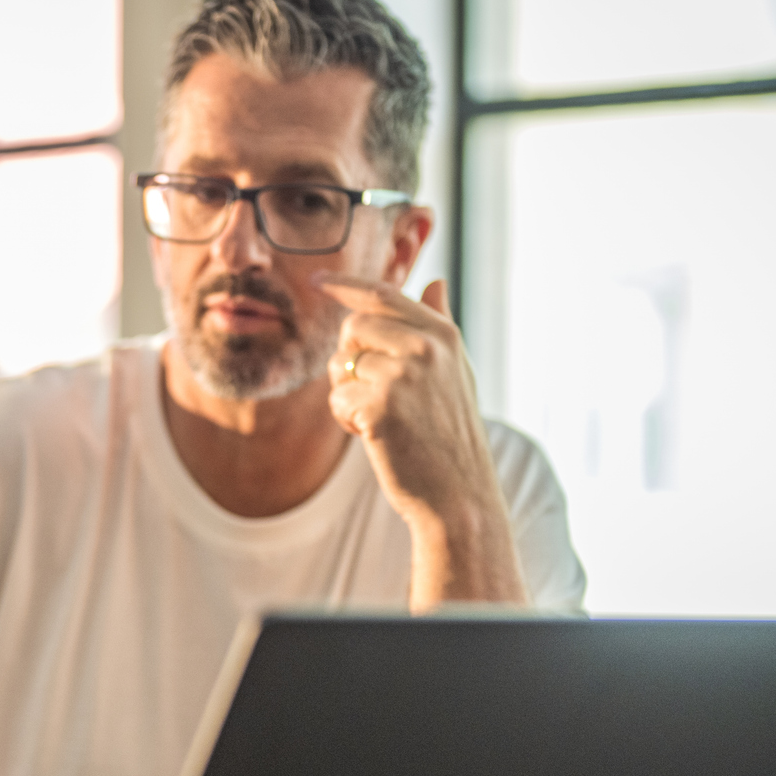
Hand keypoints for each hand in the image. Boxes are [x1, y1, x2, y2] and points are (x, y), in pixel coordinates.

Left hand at [320, 276, 526, 605]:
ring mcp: (405, 375)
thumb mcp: (455, 373)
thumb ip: (439, 325)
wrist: (459, 495)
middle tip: (371, 394)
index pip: (383, 295)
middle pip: (352, 327)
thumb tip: (437, 282)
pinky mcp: (382, 406)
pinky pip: (337, 399)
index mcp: (443, 335)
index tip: (317, 280)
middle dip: (348, 358)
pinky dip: (346, 420)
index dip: (345, 285)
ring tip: (379, 419)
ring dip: (346, 393)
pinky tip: (374, 437)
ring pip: (340, 364)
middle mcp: (427, 347)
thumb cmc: (450, 435)